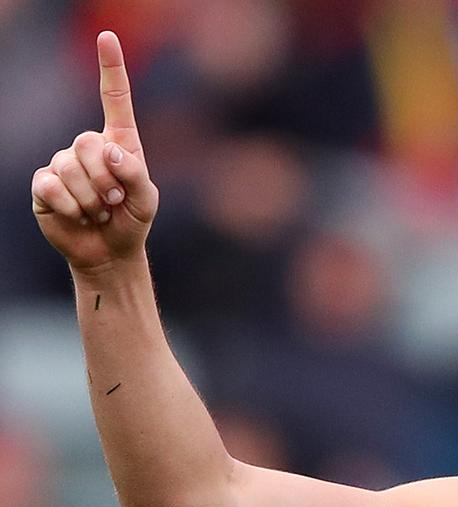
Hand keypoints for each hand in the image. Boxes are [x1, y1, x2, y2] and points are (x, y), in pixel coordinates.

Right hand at [32, 31, 157, 271]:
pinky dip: (70, 206)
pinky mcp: (44, 185)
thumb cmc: (132, 220)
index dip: (111, 67)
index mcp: (119, 142)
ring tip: (99, 211)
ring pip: (69, 166)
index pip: (114, 99)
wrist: (109, 252)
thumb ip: (136, 172)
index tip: (107, 36)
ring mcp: (62, 164)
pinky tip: (79, 216)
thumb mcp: (147, 199)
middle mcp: (88, 147)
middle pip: (87, 142)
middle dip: (106, 178)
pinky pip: (51, 186)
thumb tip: (110, 149)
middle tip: (114, 201)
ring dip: (90, 197)